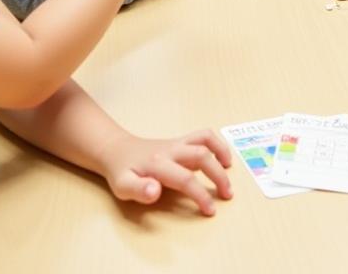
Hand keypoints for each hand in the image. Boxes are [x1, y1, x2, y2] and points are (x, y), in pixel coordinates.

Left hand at [99, 128, 232, 215]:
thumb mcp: (122, 186)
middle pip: (202, 156)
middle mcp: (171, 150)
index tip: (210, 210)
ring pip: (205, 140)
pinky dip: (217, 144)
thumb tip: (156, 191)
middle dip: (218, 176)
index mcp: (158, 164)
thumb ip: (139, 190)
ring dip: (221, 153)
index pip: (185, 179)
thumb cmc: (122, 172)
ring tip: (230, 172)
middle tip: (227, 195)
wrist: (118, 150)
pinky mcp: (181, 142)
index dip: (200, 195)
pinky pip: (203, 136)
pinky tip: (222, 159)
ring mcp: (177, 143)